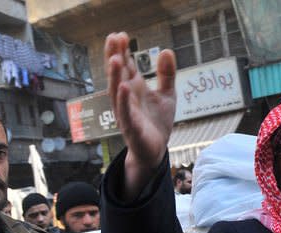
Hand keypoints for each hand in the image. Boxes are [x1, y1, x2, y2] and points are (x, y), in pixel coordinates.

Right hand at [105, 32, 176, 199]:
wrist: (156, 150)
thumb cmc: (157, 122)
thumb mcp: (167, 94)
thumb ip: (166, 74)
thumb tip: (166, 50)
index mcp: (134, 88)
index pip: (126, 66)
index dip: (122, 51)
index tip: (120, 34)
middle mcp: (127, 98)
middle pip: (118, 74)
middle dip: (114, 57)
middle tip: (113, 38)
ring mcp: (126, 112)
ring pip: (117, 92)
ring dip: (115, 76)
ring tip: (114, 59)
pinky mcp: (131, 128)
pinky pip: (125, 113)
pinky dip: (123, 101)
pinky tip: (124, 88)